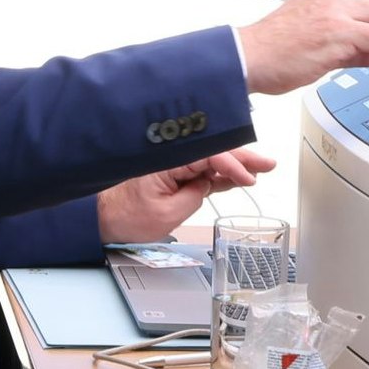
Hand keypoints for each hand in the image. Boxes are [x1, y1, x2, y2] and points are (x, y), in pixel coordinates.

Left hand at [98, 148, 274, 243]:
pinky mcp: (171, 172)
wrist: (100, 217)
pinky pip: (200, 169)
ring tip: (260, 169)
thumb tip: (208, 185)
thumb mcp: (165, 214)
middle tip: (268, 164)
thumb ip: (193, 197)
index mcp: (167, 159)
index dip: (233, 165)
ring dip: (235, 164)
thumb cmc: (123, 214)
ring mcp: (171, 163)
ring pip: (210, 159)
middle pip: (213, 152)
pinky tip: (238, 177)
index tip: (248, 178)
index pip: (208, 155)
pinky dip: (219, 173)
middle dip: (242, 158)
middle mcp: (170, 155)